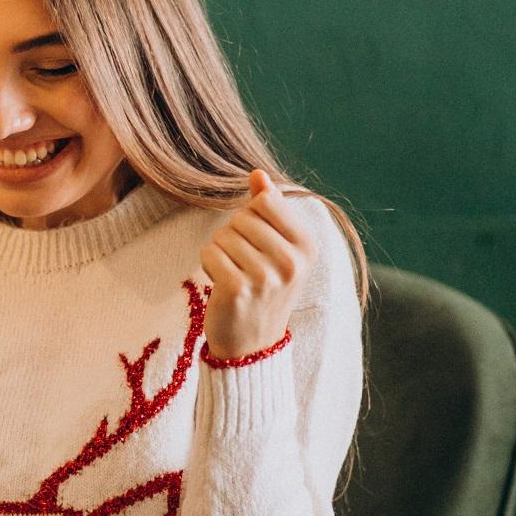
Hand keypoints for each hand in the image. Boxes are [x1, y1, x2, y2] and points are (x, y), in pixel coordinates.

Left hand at [200, 170, 313, 360]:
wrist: (253, 342)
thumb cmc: (265, 288)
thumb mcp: (279, 248)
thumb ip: (270, 208)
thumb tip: (257, 174)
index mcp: (307, 246)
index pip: (266, 202)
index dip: (251, 215)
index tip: (257, 239)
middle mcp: (291, 261)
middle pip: (242, 218)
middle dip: (234, 234)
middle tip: (243, 261)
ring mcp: (264, 277)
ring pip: (223, 235)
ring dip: (220, 251)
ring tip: (234, 272)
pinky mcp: (236, 289)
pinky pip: (209, 253)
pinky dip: (208, 264)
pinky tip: (221, 282)